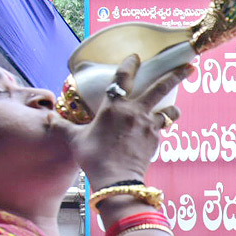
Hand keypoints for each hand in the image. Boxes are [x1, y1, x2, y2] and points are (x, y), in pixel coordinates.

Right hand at [69, 53, 190, 188]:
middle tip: (190, 65)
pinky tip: (157, 132)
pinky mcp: (156, 139)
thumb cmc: (93, 157)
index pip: (123, 77)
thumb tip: (46, 118)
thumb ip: (62, 126)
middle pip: (160, 87)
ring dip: (173, 108)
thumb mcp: (74, 139)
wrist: (116, 179)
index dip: (130, 64)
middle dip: (176, 74)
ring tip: (175, 108)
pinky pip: (161, 129)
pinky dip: (160, 128)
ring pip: (169, 110)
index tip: (136, 56)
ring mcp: (148, 125)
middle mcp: (135, 111)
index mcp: (114, 106)